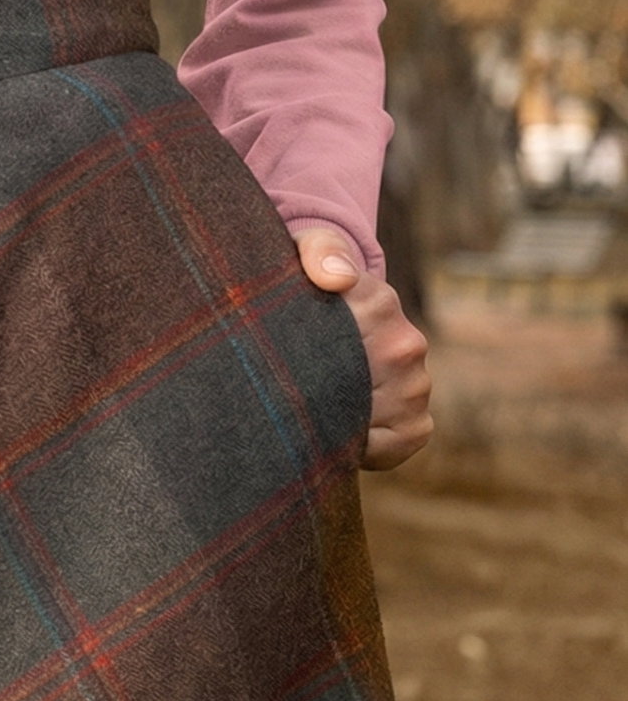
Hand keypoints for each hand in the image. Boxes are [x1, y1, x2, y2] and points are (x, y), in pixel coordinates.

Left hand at [295, 228, 432, 470]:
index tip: (283, 359)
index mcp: (380, 302)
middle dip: (313, 396)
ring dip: (334, 422)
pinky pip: (389, 449)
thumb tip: (337, 278)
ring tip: (308, 405)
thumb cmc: (308, 281)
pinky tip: (338, 429)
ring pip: (367, 422)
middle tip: (285, 390)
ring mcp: (418, 385)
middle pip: (351, 391)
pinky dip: (359, 448)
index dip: (303, 361)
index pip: (342, 344)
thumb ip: (317, 251)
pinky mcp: (418, 423)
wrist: (329, 311)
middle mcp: (408, 343)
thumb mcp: (303, 252)